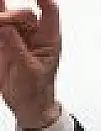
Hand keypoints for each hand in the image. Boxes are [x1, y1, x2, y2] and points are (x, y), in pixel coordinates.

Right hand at [0, 0, 60, 129]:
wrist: (26, 105)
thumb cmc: (36, 90)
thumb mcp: (28, 70)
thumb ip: (16, 47)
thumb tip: (5, 26)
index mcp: (49, 40)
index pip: (50, 11)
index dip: (43, 0)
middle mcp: (34, 35)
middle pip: (23, 13)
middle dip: (12, 16)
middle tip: (1, 24)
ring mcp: (17, 38)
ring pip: (7, 18)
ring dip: (2, 16)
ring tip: (0, 24)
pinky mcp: (2, 43)